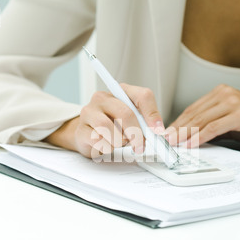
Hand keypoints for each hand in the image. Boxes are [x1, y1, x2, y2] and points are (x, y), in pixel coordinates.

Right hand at [45, 84, 164, 157]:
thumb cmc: (114, 127)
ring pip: (109, 128)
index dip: (152, 114)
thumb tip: (158, 133)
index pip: (142, 95)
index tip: (157, 131)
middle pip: (126, 113)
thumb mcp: (133, 121)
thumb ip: (145, 124)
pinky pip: (98, 140)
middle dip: (137, 134)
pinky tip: (108, 145)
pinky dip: (108, 147)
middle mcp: (103, 98)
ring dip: (120, 141)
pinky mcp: (81, 129)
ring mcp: (89, 112)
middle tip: (140, 146)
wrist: (88, 135)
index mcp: (120, 92)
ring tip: (120, 143)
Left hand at [167, 84, 239, 147]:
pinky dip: (200, 137)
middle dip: (177, 130)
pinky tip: (191, 145)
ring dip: (185, 134)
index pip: (192, 110)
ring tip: (172, 145)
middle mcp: (224, 94)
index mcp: (220, 93)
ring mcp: (231, 102)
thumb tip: (191, 138)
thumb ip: (212, 126)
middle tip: (164, 142)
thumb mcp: (230, 123)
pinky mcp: (239, 113)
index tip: (166, 136)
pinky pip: (214, 127)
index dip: (177, 124)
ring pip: (201, 120)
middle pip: (193, 114)